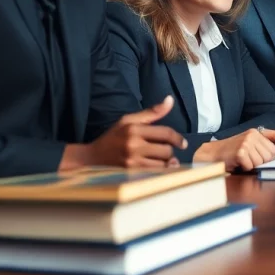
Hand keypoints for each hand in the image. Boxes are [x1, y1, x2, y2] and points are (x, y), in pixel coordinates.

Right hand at [62, 96, 186, 169]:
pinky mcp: (130, 174)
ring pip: (162, 164)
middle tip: (164, 151)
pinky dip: (160, 171)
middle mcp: (133, 145)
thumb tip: (170, 99)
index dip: (178, 138)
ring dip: (165, 162)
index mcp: (134, 129)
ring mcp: (131, 161)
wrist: (91, 158)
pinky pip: (155, 173)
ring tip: (160, 160)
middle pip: (166, 150)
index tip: (182, 143)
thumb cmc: (113, 138)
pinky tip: (158, 169)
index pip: (165, 133)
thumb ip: (152, 112)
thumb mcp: (128, 120)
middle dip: (169, 150)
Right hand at [196, 127, 274, 170]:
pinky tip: (238, 163)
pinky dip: (245, 168)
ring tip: (243, 161)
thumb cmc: (232, 152)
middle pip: (271, 154)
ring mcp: (247, 142)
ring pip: (262, 161)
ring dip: (253, 165)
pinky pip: (251, 166)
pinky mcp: (241, 152)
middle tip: (250, 159)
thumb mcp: (249, 145)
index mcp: (256, 132)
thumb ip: (263, 146)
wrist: (211, 154)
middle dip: (263, 160)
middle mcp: (253, 135)